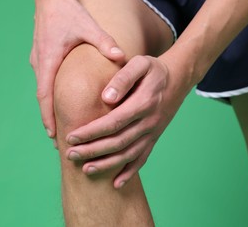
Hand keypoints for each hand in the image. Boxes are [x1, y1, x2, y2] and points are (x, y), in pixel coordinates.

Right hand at [30, 0, 124, 141]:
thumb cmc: (68, 12)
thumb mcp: (88, 26)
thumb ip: (105, 43)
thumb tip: (121, 57)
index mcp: (49, 61)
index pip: (45, 95)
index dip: (48, 116)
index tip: (53, 135)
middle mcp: (40, 64)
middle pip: (42, 98)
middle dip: (49, 119)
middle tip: (59, 140)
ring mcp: (39, 61)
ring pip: (43, 90)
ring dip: (50, 108)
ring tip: (61, 126)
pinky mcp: (41, 56)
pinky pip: (44, 81)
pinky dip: (51, 95)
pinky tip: (62, 102)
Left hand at [65, 55, 191, 187]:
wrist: (177, 80)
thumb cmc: (153, 70)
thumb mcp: (140, 64)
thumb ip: (123, 78)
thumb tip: (106, 97)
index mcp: (144, 102)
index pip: (113, 122)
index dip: (91, 132)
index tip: (71, 136)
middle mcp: (149, 121)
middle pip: (118, 141)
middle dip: (92, 150)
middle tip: (70, 155)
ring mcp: (153, 132)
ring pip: (128, 154)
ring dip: (107, 164)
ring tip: (85, 170)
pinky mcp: (154, 138)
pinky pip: (142, 158)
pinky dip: (130, 172)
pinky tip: (116, 183)